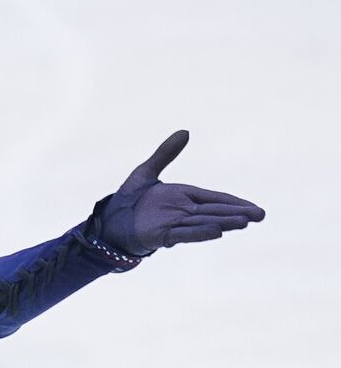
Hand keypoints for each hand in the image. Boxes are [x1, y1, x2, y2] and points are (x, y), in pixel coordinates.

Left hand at [99, 130, 264, 255]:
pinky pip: (184, 234)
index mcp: (184, 198)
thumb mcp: (146, 172)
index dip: (235, 203)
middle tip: (260, 216)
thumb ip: (165, 153)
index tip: (255, 208)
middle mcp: (183, 212)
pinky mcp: (162, 236)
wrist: (108, 220)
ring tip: (245, 222)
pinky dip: (200, 233)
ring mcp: (174, 225)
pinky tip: (217, 232)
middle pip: (215, 212)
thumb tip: (185, 131)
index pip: (215, 199)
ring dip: (224, 222)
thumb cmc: (129, 200)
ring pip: (204, 223)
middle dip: (237, 214)